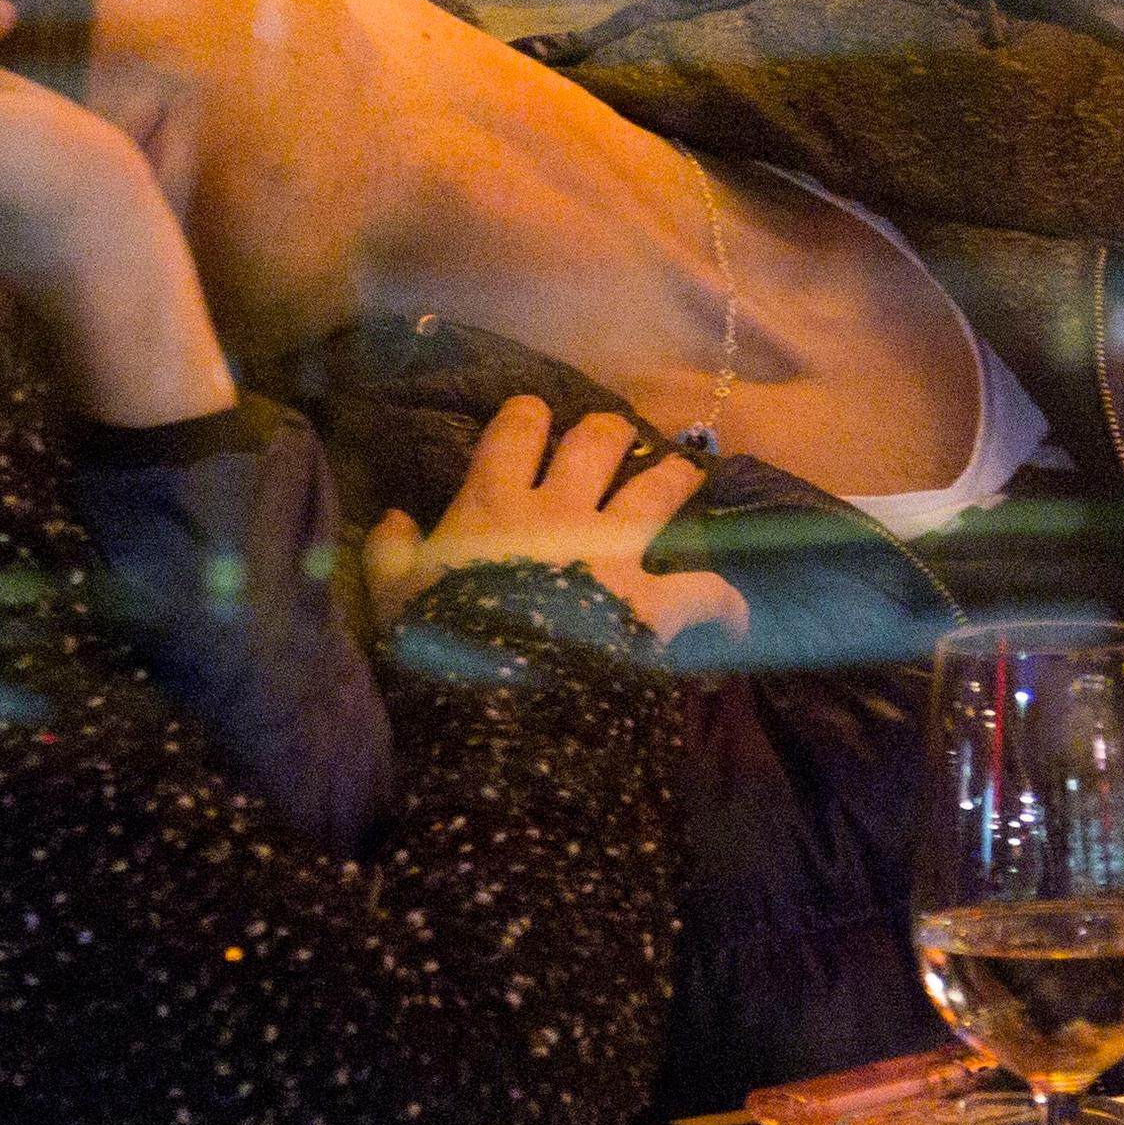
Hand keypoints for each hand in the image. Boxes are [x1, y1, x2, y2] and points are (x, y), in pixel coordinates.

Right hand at [366, 398, 749, 645]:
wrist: (496, 708)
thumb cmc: (437, 648)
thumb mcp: (393, 599)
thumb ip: (388, 553)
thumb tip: (393, 517)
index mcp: (494, 505)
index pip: (518, 430)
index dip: (529, 417)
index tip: (534, 420)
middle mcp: (560, 512)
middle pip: (598, 442)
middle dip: (611, 434)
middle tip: (616, 439)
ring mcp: (613, 552)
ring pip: (660, 490)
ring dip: (676, 479)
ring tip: (687, 476)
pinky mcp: (653, 602)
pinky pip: (706, 591)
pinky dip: (726, 604)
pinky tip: (735, 617)